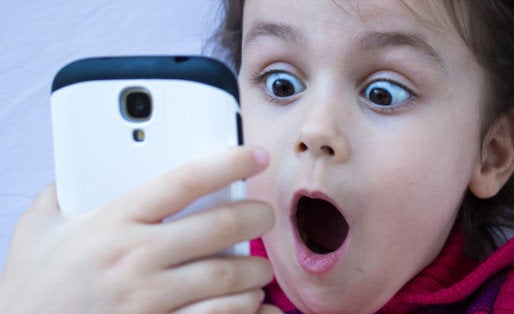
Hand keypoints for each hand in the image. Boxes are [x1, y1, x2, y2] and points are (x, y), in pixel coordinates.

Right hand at [0, 147, 280, 312]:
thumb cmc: (32, 290)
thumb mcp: (36, 233)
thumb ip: (61, 196)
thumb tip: (77, 171)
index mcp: (112, 223)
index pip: (184, 181)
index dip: (228, 162)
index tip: (256, 155)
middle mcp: (135, 258)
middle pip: (218, 226)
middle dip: (255, 216)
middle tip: (265, 215)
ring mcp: (148, 299)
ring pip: (226, 276)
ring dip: (254, 270)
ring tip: (258, 266)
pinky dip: (244, 310)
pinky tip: (251, 303)